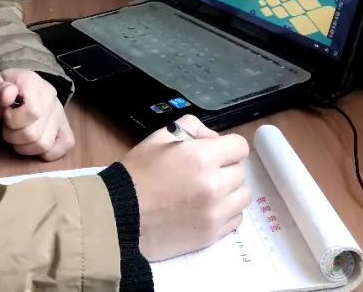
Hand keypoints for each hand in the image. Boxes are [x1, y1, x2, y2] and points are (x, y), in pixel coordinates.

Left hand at [0, 69, 74, 160]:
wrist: (14, 90)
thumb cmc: (1, 94)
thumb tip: (8, 94)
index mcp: (34, 84)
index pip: (33, 112)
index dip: (13, 121)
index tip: (5, 116)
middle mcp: (51, 98)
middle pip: (35, 134)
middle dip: (14, 136)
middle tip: (8, 127)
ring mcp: (60, 113)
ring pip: (45, 145)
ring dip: (26, 147)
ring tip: (19, 135)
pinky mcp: (65, 127)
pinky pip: (66, 145)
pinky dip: (48, 151)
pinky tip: (34, 143)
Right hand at [120, 115, 250, 260]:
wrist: (120, 216)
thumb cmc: (137, 174)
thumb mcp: (158, 137)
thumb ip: (191, 127)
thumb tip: (213, 138)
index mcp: (201, 157)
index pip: (239, 147)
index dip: (228, 147)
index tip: (216, 153)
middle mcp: (214, 184)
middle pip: (240, 172)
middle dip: (225, 169)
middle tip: (204, 173)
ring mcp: (215, 212)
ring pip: (242, 196)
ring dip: (230, 191)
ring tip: (209, 192)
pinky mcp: (212, 234)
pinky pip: (236, 219)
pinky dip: (226, 212)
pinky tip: (207, 209)